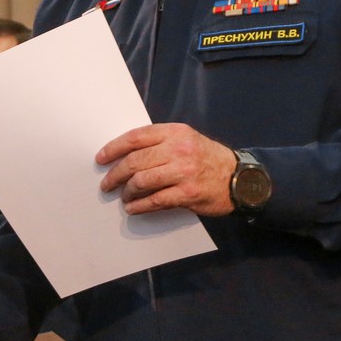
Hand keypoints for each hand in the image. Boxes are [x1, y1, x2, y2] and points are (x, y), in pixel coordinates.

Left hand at [96, 123, 235, 215]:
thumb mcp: (187, 139)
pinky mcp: (188, 193)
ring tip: (124, 196)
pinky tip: (133, 208)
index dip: (114, 148)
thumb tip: (126, 154)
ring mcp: (183, 171)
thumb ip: (160, 142)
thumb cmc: (207, 158)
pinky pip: (155, 200)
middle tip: (107, 184)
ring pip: (142, 181)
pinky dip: (139, 206)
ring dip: (127, 191)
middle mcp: (178, 149)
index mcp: (175, 132)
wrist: (239, 178)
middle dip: (116, 174)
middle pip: (135, 161)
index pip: (136, 137)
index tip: (101, 158)